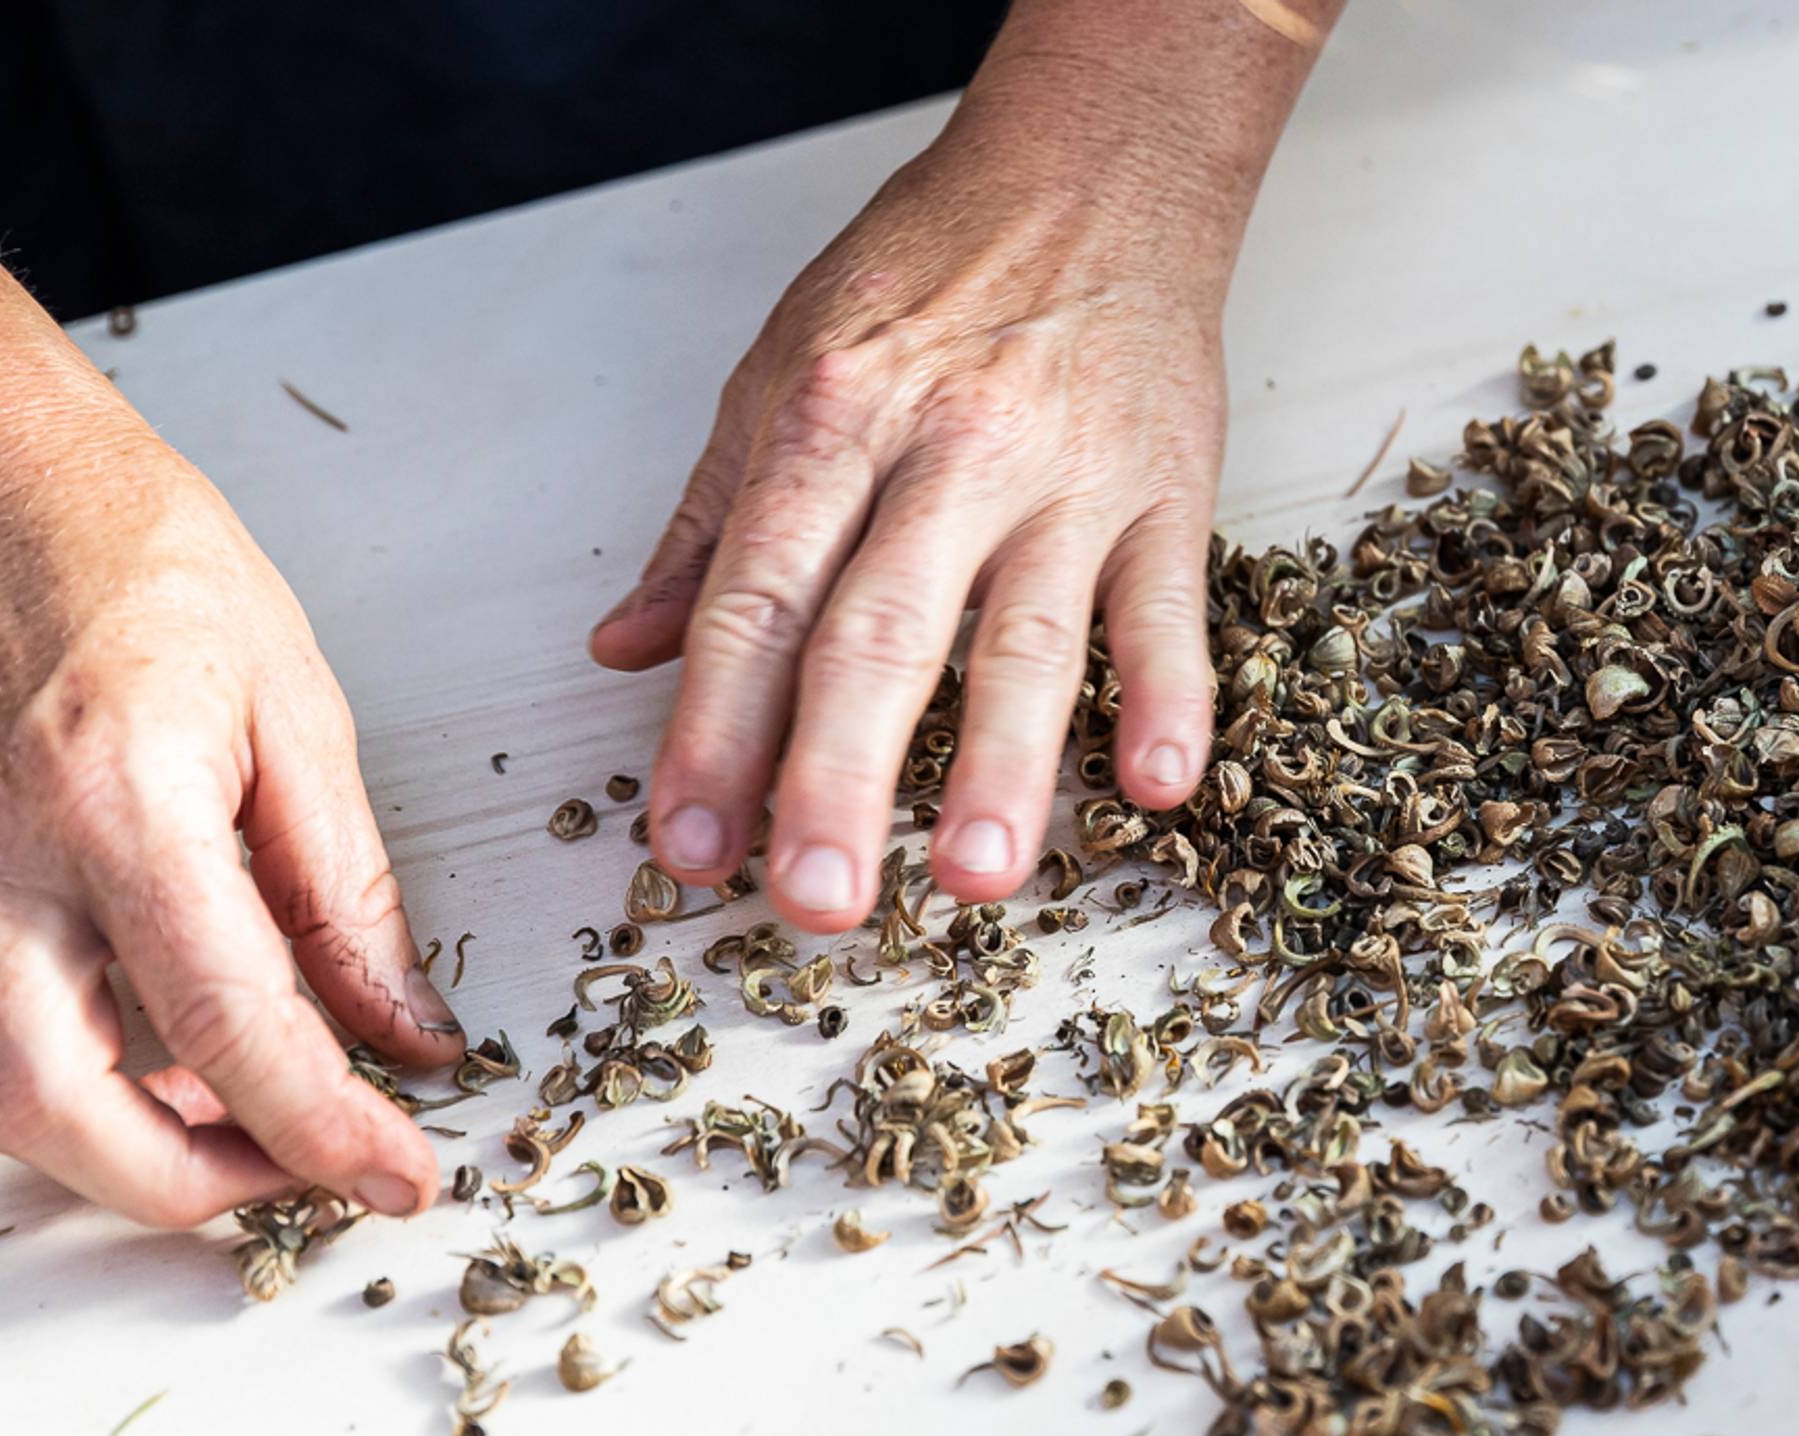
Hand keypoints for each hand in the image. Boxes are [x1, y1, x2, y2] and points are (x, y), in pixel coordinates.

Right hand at [0, 424, 461, 1226]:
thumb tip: (404, 1029)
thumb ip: (350, 896)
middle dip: (200, 1186)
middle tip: (304, 1170)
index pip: (229, 1022)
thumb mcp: (302, 713)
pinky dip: (34, 1105)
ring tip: (227, 1117)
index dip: (325, 1129)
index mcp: (117, 796)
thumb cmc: (136, 564)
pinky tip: (124, 1073)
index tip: (399, 1174)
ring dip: (115, 1157)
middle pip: (72, 1112)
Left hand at [588, 112, 1237, 926]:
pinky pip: (1170, 610)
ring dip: (1005, 767)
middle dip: (840, 778)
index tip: (688, 843)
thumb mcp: (781, 368)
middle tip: (816, 897)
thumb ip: (709, 524)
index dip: (715, 731)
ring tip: (980, 879)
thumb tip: (627, 649)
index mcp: (828, 423)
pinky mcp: (1166, 496)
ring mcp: (1066, 483)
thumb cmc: (932, 276)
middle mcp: (945, 456)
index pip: (757, 600)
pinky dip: (1171, 699)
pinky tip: (1155, 786)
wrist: (1096, 173)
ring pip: (1028, 639)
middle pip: (880, 636)